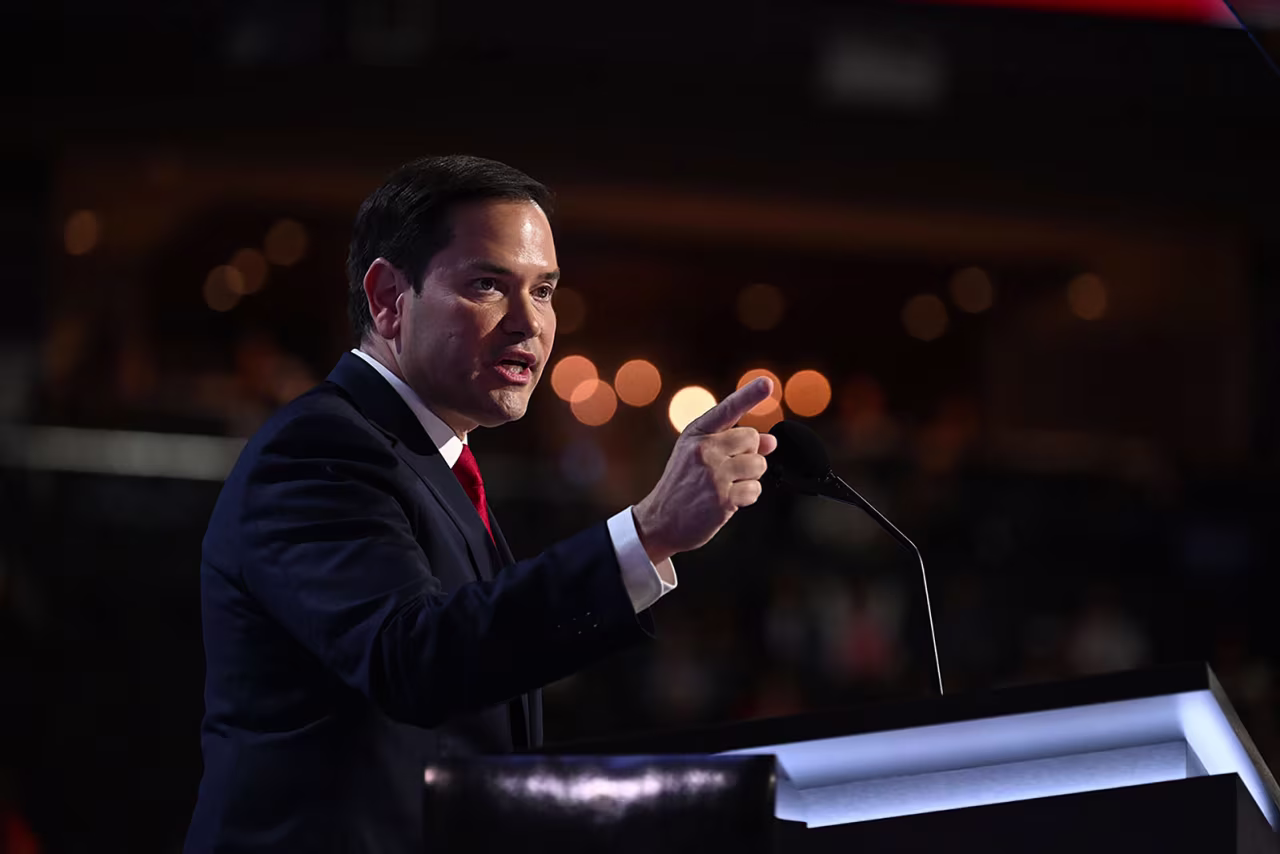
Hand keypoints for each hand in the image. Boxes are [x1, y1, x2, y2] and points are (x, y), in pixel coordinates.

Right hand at [632, 378, 778, 563]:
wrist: (660, 521)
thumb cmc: (683, 484)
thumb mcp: (698, 455)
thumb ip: (733, 443)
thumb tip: (771, 441)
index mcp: (696, 434)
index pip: (728, 409)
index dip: (750, 395)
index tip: (767, 383)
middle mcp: (704, 450)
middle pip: (752, 438)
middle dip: (749, 453)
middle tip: (727, 469)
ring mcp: (713, 475)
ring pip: (758, 464)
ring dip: (750, 477)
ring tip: (726, 485)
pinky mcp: (722, 499)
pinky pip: (755, 490)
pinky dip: (747, 497)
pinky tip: (727, 501)